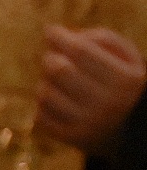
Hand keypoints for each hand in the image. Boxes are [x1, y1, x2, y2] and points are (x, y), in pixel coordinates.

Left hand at [39, 26, 146, 156]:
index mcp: (124, 80)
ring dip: (45, 82)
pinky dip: (43, 105)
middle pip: (60, 70)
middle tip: (52, 57)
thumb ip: (103, 39)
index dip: (62, 38)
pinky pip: (40, 116)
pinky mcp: (71, 139)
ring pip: (46, 94)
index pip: (82, 52)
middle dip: (51, 58)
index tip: (50, 31)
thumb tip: (63, 35)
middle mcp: (107, 103)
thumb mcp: (127, 58)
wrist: (129, 130)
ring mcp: (88, 124)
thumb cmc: (123, 82)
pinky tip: (55, 101)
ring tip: (55, 81)